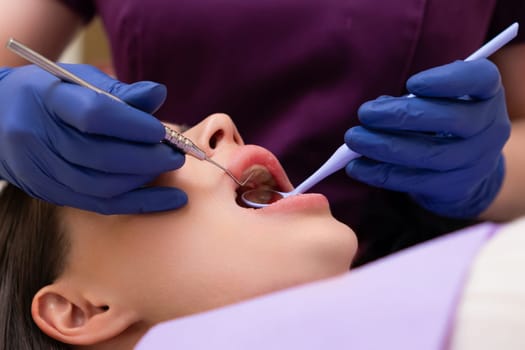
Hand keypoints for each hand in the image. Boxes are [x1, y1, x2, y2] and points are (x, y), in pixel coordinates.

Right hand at [0, 64, 186, 213]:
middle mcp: (39, 138)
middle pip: (100, 156)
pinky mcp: (51, 193)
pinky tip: (170, 200)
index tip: (161, 131)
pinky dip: (139, 203)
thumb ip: (120, 92)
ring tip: (169, 167)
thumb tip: (159, 94)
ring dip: (143, 179)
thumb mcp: (79, 80)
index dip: (133, 126)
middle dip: (147, 158)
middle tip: (176, 153)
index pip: (94, 115)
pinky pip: (100, 205)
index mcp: (48, 100)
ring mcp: (42, 170)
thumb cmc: (49, 94)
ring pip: (101, 185)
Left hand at [344, 59, 510, 217]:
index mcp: (488, 93)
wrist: (468, 163)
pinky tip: (356, 166)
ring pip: (429, 154)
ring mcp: (475, 160)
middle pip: (450, 120)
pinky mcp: (453, 186)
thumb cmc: (446, 116)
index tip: (411, 83)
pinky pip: (414, 181)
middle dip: (401, 116)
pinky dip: (381, 173)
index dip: (446, 81)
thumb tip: (377, 108)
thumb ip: (414, 96)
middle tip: (365, 113)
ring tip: (353, 139)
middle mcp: (489, 126)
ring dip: (384, 147)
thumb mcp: (443, 97)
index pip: (480, 79)